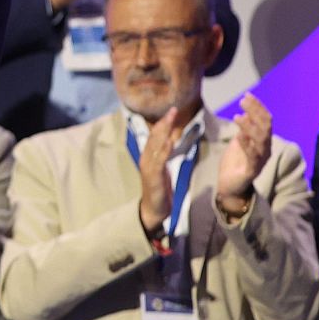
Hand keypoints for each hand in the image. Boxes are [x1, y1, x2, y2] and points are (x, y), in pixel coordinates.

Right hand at [137, 106, 178, 234]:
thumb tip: (170, 141)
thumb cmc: (160, 190)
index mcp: (149, 157)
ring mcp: (149, 166)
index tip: (171, 112)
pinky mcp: (153, 175)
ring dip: (163, 131)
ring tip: (170, 120)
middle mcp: (146, 158)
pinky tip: (168, 141)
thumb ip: (164, 156)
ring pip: (156, 145)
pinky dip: (163, 149)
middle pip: (155, 137)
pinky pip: (159, 160)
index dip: (163, 123)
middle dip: (164, 123)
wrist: (154, 209)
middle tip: (172, 110)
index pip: (155, 136)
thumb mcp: (162, 170)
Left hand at [216, 93, 271, 217]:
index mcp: (263, 141)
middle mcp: (265, 149)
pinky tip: (238, 136)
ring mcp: (260, 160)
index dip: (257, 107)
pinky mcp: (251, 171)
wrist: (230, 186)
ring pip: (260, 141)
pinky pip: (251, 157)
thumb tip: (245, 112)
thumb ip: (244, 129)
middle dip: (255, 112)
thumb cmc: (235, 162)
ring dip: (250, 127)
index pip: (265, 120)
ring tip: (238, 117)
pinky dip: (246, 145)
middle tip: (242, 101)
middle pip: (265, 127)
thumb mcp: (239, 141)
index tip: (246, 95)